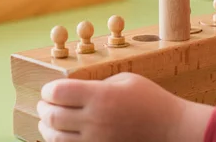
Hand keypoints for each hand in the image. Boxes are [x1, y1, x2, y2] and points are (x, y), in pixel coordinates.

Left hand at [37, 72, 212, 141]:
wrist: (173, 130)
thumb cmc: (151, 100)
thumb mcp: (124, 80)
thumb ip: (96, 84)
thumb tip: (73, 88)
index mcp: (100, 96)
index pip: (57, 93)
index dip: (47, 91)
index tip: (48, 90)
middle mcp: (95, 121)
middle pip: (52, 116)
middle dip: (43, 109)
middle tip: (43, 105)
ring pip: (56, 139)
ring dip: (46, 129)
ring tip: (47, 122)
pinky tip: (60, 137)